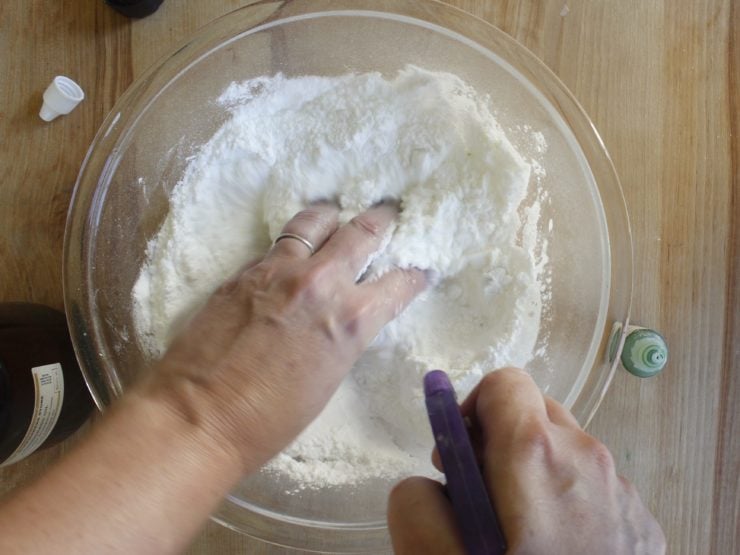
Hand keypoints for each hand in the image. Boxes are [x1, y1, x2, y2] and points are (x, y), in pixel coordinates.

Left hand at [139, 202, 426, 472]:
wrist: (199, 416)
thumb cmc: (270, 419)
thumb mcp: (328, 378)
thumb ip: (342, 336)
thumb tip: (342, 317)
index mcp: (351, 319)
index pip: (398, 284)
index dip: (414, 275)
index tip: (419, 270)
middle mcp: (321, 282)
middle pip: (362, 233)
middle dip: (382, 220)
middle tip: (389, 211)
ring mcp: (279, 270)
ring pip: (314, 221)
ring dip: (332, 217)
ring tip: (335, 214)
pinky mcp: (244, 271)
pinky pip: (277, 245)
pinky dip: (292, 244)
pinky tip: (291, 251)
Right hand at [388, 368, 665, 553]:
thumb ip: (413, 501)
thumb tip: (430, 479)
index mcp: (536, 455)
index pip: (503, 383)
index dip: (470, 409)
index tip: (457, 456)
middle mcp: (589, 458)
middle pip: (535, 411)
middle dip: (498, 440)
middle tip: (480, 495)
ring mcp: (623, 491)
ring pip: (566, 448)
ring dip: (533, 471)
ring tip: (519, 530)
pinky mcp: (642, 521)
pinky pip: (593, 484)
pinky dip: (567, 498)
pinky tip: (555, 549)